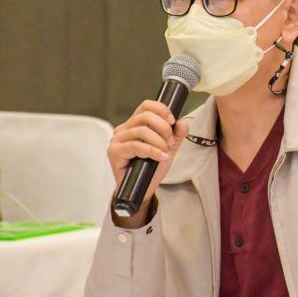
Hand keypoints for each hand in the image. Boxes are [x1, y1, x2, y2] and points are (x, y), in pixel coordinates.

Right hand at [107, 100, 188, 226]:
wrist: (141, 190)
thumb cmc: (151, 168)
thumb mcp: (168, 149)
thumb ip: (176, 136)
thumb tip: (183, 123)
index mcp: (135, 124)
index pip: (146, 106)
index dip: (161, 109)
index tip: (173, 121)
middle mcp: (124, 129)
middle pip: (145, 116)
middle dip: (164, 128)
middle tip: (170, 143)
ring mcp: (117, 140)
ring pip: (142, 131)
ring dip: (159, 141)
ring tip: (165, 152)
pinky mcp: (114, 152)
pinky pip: (136, 146)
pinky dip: (152, 151)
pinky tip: (160, 157)